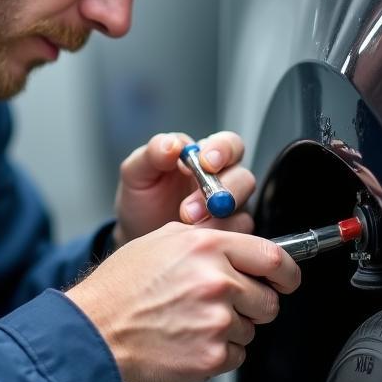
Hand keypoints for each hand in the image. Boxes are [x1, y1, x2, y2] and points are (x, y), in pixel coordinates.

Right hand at [66, 222, 300, 381]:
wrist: (96, 330)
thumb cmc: (123, 287)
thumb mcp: (163, 241)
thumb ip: (208, 240)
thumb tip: (241, 245)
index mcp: (207, 248)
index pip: (273, 257)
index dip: (287, 273)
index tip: (287, 280)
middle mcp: (216, 281)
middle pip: (268, 299)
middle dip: (253, 304)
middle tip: (222, 305)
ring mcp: (216, 321)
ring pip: (251, 329)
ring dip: (230, 329)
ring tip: (192, 322)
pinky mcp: (211, 355)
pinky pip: (236, 356)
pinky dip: (218, 353)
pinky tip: (188, 341)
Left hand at [112, 130, 255, 246]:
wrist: (139, 235)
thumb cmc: (142, 199)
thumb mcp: (137, 172)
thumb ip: (153, 153)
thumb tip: (173, 144)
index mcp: (205, 156)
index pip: (229, 144)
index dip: (223, 150)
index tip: (206, 163)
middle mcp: (223, 179)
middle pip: (243, 177)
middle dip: (220, 192)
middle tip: (191, 208)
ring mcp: (230, 208)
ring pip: (243, 207)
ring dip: (217, 218)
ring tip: (187, 225)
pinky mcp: (231, 234)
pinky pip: (238, 234)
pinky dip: (218, 236)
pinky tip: (195, 238)